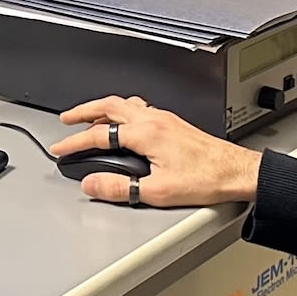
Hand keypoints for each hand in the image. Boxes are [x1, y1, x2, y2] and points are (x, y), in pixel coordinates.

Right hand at [50, 96, 261, 206]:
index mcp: (147, 133)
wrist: (235, 172)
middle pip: (109, 106)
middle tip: (67, 120)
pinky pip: (141, 107)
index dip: (75, 142)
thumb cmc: (206, 179)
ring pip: (126, 103)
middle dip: (83, 111)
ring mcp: (165, 118)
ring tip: (90, 117)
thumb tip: (92, 184)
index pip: (100, 134)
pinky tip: (125, 120)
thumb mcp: (157, 191)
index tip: (61, 149)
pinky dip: (124, 110)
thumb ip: (119, 187)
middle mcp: (155, 120)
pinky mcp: (174, 123)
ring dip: (103, 108)